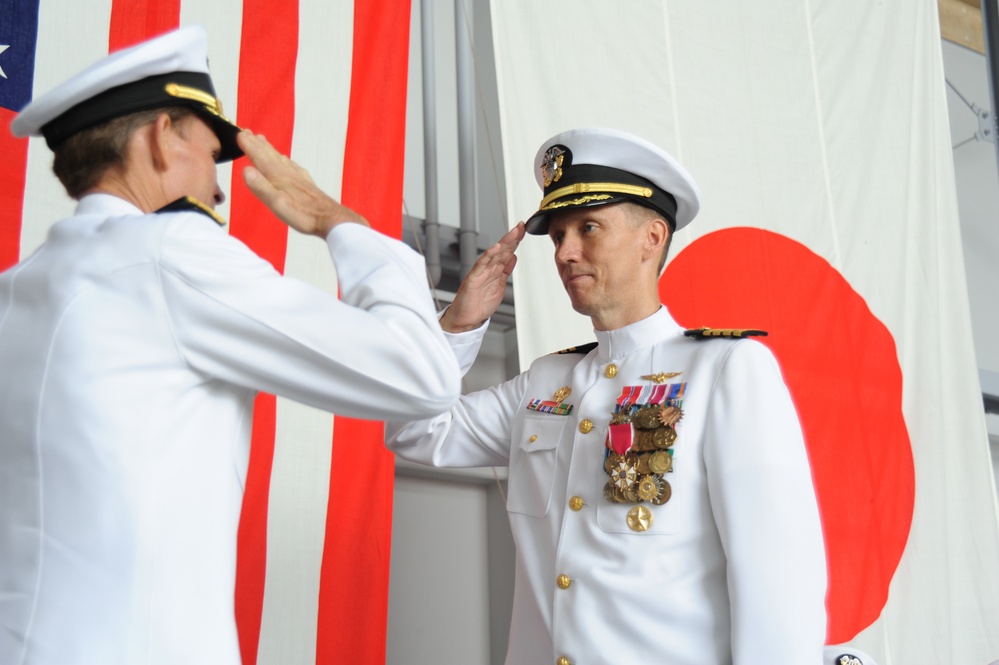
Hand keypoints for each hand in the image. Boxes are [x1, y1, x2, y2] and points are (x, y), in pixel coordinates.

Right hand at [237, 130, 367, 236]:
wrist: (330, 218)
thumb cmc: (303, 215)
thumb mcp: (277, 204)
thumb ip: (261, 187)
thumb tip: (246, 170)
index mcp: (278, 177)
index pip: (260, 158)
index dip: (249, 145)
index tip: (238, 133)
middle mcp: (288, 174)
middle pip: (269, 155)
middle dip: (257, 143)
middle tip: (246, 131)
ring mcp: (298, 178)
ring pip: (280, 159)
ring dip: (269, 149)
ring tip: (262, 140)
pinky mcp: (306, 184)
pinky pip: (292, 167)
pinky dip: (285, 160)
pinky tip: (286, 161)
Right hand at [441, 222, 525, 332]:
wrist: (466, 318)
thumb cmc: (479, 304)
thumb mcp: (500, 285)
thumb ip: (506, 271)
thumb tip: (514, 257)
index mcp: (495, 270)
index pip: (508, 252)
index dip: (516, 241)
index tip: (524, 230)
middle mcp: (488, 268)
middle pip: (503, 250)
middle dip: (513, 237)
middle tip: (521, 226)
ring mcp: (481, 272)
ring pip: (494, 254)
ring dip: (504, 242)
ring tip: (514, 232)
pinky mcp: (473, 278)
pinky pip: (481, 264)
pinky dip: (488, 255)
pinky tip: (496, 247)